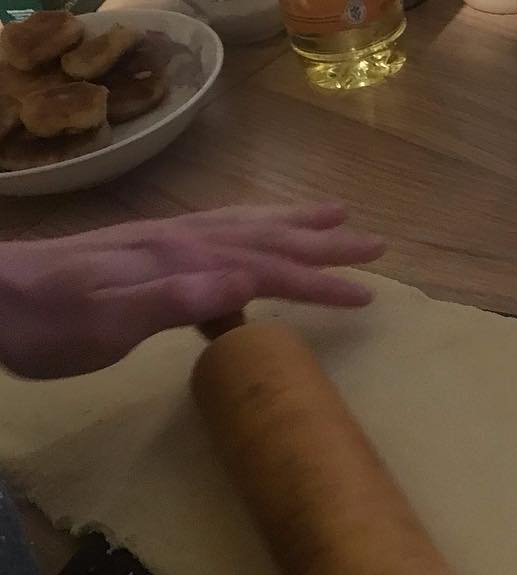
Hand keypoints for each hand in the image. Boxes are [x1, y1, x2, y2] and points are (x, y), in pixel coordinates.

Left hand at [0, 203, 384, 379]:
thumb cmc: (47, 324)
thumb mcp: (107, 321)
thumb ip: (176, 299)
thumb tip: (247, 286)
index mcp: (181, 260)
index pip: (267, 270)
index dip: (319, 283)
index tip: (367, 296)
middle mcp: (182, 240)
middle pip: (268, 238)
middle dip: (325, 245)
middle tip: (377, 244)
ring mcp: (166, 239)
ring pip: (247, 226)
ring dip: (295, 224)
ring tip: (337, 217)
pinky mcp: (151, 247)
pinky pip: (221, 229)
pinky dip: (255, 228)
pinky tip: (259, 234)